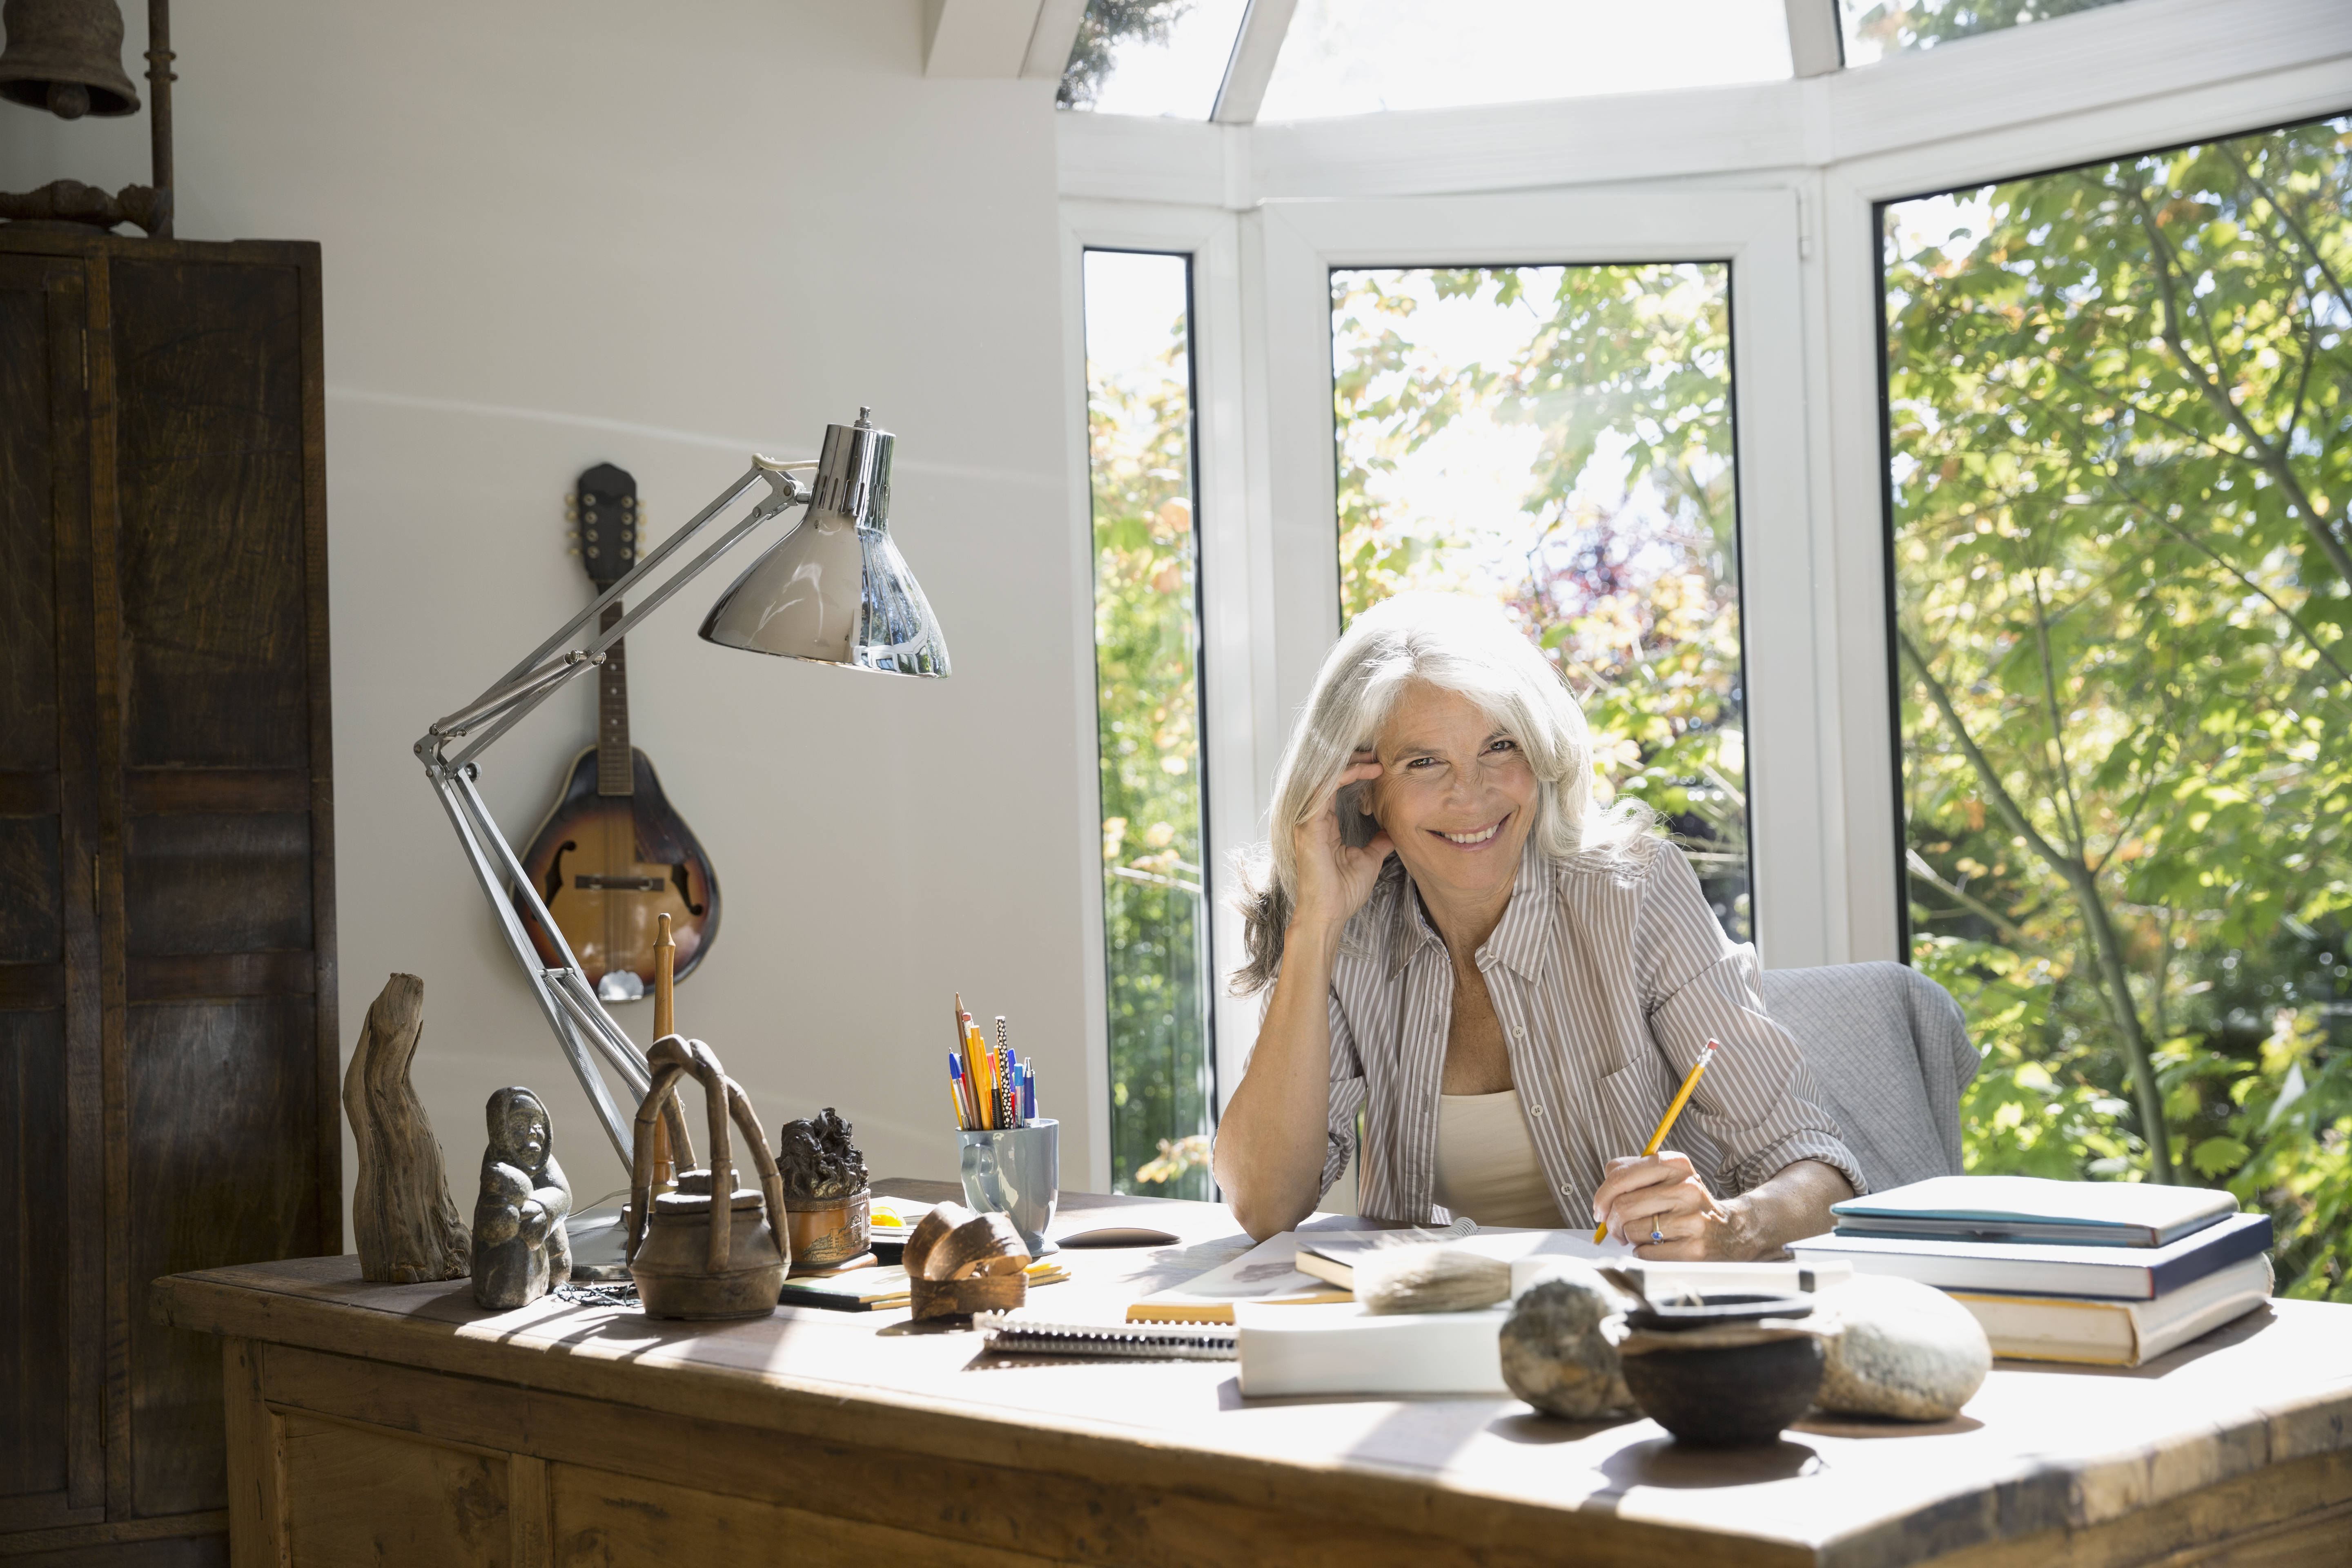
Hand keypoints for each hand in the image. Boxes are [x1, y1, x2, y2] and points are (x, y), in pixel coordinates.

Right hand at [1289, 752, 1393, 935]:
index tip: (1380, 768)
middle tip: (1377, 754)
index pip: (1336, 787)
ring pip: (1325, 777)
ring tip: (1373, 759)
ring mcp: (1308, 819)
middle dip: (1352, 761)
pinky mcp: (1308, 824)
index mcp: (1324, 824)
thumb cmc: (1343, 892)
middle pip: (1329, 777)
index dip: (1356, 773)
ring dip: (1350, 764)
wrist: (1328, 913)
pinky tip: (1362, 770)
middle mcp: (1313, 818)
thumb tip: (1393, 831)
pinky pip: (1323, 788)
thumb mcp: (1368, 860)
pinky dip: (1343, 775)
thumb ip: (1378, 842)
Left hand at [1591, 1151, 1750, 1260]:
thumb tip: (1602, 1193)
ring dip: (1628, 1238)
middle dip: (1611, 1222)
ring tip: (1641, 1235)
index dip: (1601, 1196)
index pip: (1620, 1176)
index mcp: (1675, 1164)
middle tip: (1615, 1228)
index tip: (1599, 1208)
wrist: (1731, 1231)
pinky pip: (1645, 1253)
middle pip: (1623, 1206)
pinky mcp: (1693, 1249)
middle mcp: (1686, 1188)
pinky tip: (1657, 1246)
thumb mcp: (1667, 1176)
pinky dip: (1643, 1252)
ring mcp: (1692, 1219)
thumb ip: (1631, 1173)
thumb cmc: (1687, 1203)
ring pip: (1632, 1230)